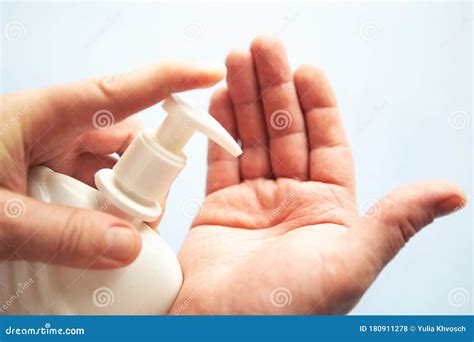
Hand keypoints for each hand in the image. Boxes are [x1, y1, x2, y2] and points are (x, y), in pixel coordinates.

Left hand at [0, 62, 223, 268]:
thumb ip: (60, 233)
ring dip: (124, 201)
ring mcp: (50, 156)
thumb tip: (127, 246)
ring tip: (118, 238)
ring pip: (111, 170)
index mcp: (42, 115)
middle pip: (126, 140)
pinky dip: (103, 214)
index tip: (209, 73)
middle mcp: (53, 130)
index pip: (123, 90)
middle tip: (141, 218)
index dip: (171, 79)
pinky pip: (91, 190)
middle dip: (147, 176)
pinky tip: (99, 239)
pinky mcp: (44, 180)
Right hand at [170, 36, 465, 313]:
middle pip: (286, 132)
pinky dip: (218, 130)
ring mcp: (255, 202)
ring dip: (244, 100)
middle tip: (262, 47)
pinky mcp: (219, 207)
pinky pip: (221, 160)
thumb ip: (393, 223)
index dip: (318, 104)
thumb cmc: (286, 310)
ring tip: (235, 61)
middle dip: (275, 88)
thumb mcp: (349, 265)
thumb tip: (453, 193)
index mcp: (329, 210)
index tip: (306, 69)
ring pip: (252, 138)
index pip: (328, 143)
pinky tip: (218, 99)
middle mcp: (293, 200)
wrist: (219, 332)